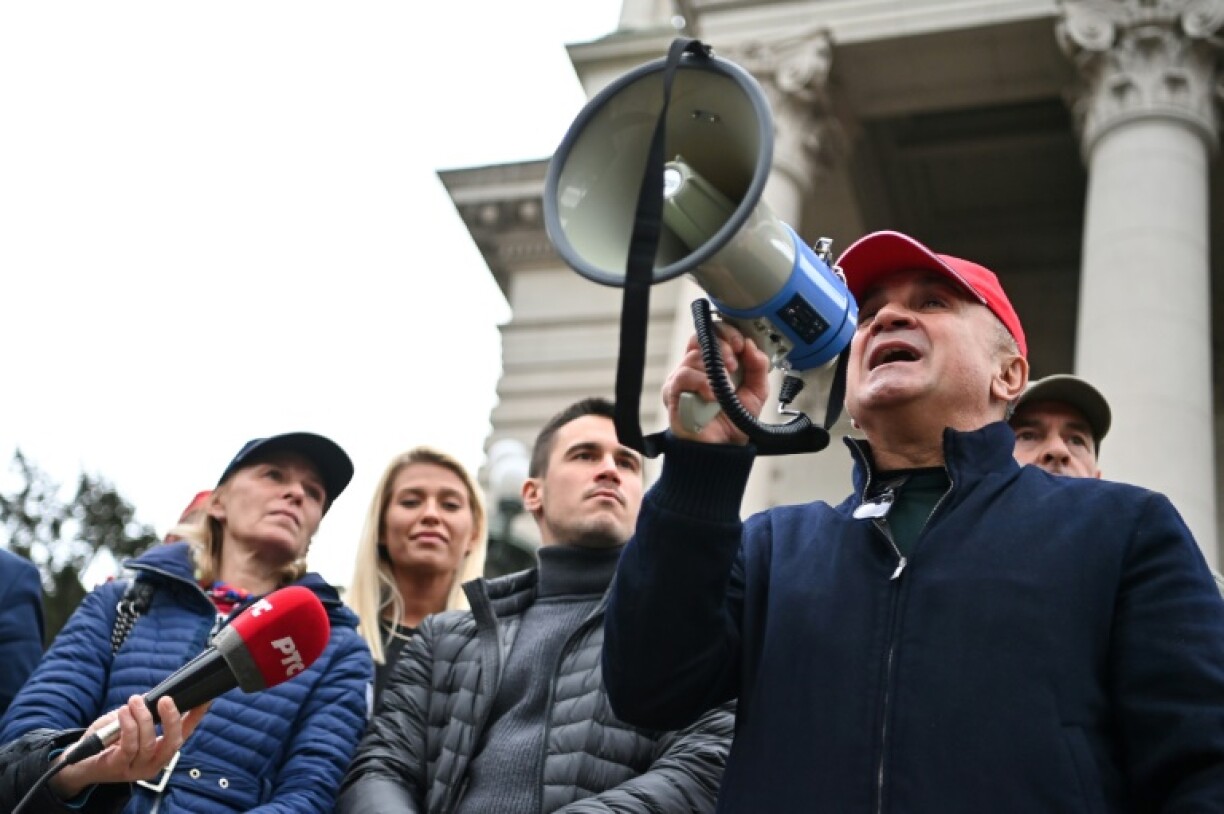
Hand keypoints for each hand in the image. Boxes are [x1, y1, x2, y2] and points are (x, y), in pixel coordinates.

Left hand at [50, 695, 208, 799]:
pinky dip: (129, 725)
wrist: (78, 764)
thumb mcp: (129, 723)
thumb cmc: (106, 741)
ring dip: (143, 717)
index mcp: (161, 750)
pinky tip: (123, 712)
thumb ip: (143, 714)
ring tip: (135, 701)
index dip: (196, 715)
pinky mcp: (119, 767)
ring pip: (149, 742)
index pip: (185, 732)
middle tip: (165, 699)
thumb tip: (152, 698)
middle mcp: (154, 762)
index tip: (205, 698)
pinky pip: (129, 745)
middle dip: (172, 718)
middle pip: (173, 742)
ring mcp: (137, 768)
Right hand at [662, 322, 770, 444]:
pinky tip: (712, 395)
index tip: (742, 345)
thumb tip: (751, 345)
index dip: (728, 333)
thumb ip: (758, 366)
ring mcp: (682, 378)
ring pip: (693, 356)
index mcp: (714, 362)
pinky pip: (684, 376)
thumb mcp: (757, 390)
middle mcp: (696, 367)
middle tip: (734, 364)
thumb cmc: (734, 420)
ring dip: (715, 369)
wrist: (724, 448)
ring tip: (725, 388)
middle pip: (701, 337)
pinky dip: (702, 383)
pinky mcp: (673, 393)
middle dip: (723, 345)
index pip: (714, 333)